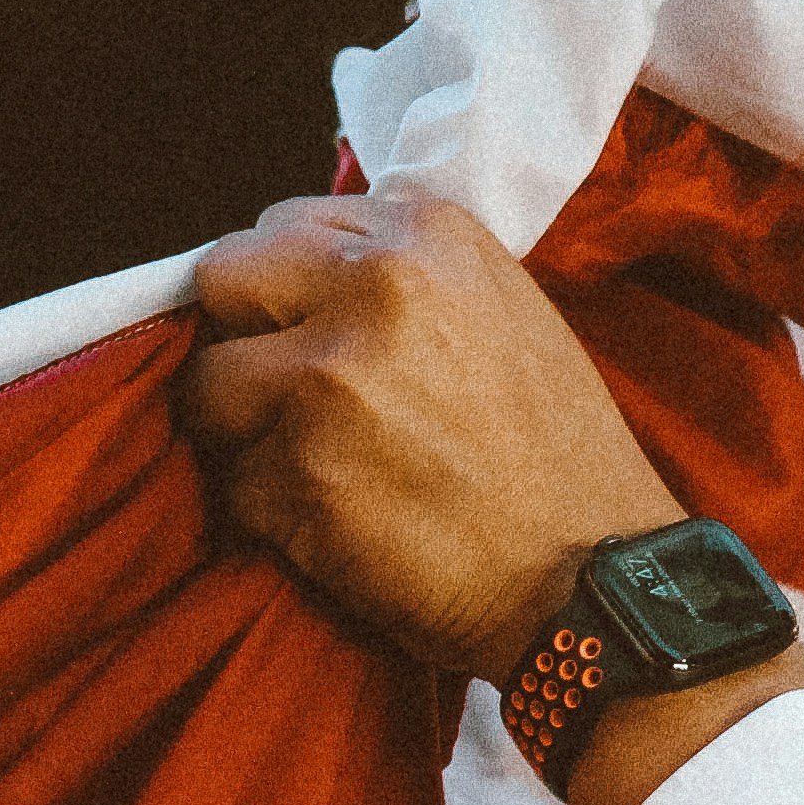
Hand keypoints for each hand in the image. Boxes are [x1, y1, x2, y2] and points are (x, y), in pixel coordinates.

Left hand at [180, 191, 681, 682]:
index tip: (315, 336)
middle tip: (286, 396)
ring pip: (211, 386)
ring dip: (247, 433)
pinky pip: (233, 482)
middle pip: (225, 277)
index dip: (290, 289)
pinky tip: (340, 527)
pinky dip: (271, 512)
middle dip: (244, 337)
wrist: (592, 580)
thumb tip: (306, 277)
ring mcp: (325, 378)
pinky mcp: (293, 470)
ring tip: (321, 472)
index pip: (286, 224)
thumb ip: (408, 278)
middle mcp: (371, 285)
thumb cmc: (558, 460)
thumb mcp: (503, 315)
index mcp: (425, 235)